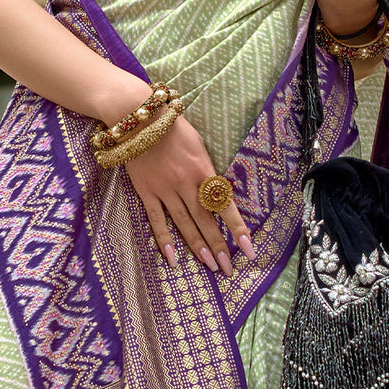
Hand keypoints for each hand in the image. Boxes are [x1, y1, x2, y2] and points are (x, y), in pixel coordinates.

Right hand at [124, 112, 253, 274]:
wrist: (139, 119)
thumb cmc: (173, 128)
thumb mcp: (199, 144)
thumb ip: (207, 170)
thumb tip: (216, 192)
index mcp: (204, 170)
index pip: (224, 205)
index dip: (237, 228)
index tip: (248, 249)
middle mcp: (186, 184)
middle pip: (205, 220)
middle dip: (219, 246)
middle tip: (228, 269)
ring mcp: (165, 189)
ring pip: (185, 224)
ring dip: (198, 247)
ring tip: (209, 266)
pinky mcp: (146, 192)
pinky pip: (157, 220)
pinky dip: (164, 240)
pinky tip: (172, 258)